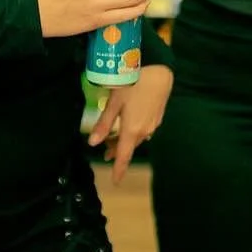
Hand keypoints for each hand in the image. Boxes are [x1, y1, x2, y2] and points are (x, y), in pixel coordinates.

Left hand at [89, 65, 173, 181]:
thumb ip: (104, 123)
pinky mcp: (158, 116)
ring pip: (137, 138)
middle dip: (118, 151)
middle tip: (106, 152)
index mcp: (132, 131)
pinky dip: (134, 132)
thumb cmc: (133, 83)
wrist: (159, 70)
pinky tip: (130, 123)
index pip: (124, 156)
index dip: (119, 170)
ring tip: (116, 137)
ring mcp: (153, 124)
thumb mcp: (114, 102)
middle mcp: (144, 131)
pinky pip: (145, 130)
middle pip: (130, 147)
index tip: (115, 181)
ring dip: (126, 140)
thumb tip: (93, 143)